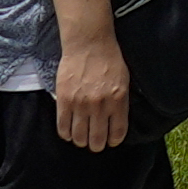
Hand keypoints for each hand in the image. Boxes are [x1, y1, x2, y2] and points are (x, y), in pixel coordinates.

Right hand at [51, 27, 134, 155]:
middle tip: (95, 142)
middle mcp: (100, 105)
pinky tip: (69, 131)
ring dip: (81, 141)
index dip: (113, 141)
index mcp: (118, 100)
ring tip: (82, 137)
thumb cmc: (109, 60)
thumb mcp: (124, 81)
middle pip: (97, 140)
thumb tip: (115, 124)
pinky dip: (66, 134)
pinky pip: (63, 127)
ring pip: (79, 137)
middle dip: (96, 145)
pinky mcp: (64, 101)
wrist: (89, 43)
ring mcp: (81, 104)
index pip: (117, 133)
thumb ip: (120, 103)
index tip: (110, 141)